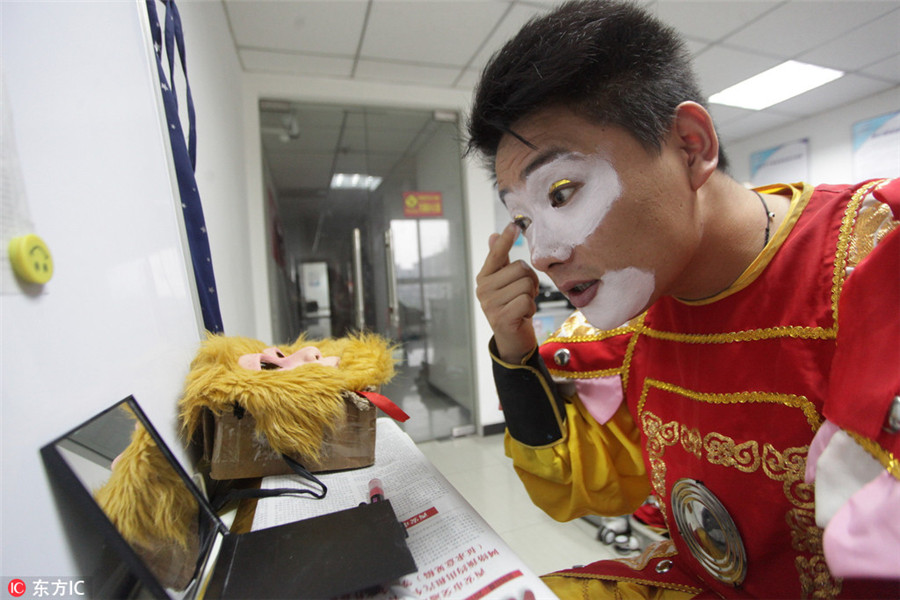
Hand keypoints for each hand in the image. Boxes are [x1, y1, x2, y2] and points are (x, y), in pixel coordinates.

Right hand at [476, 222, 539, 362]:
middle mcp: (483, 289)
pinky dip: (530, 308)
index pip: (496, 254)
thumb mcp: (506, 283)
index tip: (514, 224)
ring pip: (526, 285)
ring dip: (531, 297)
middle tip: (524, 295)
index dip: (506, 240)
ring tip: (522, 306)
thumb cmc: (512, 307)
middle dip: (530, 282)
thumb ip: (500, 261)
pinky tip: (522, 316)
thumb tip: (493, 235)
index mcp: (484, 277)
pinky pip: (526, 301)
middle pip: (521, 269)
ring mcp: (490, 304)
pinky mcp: (501, 317)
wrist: (513, 340)